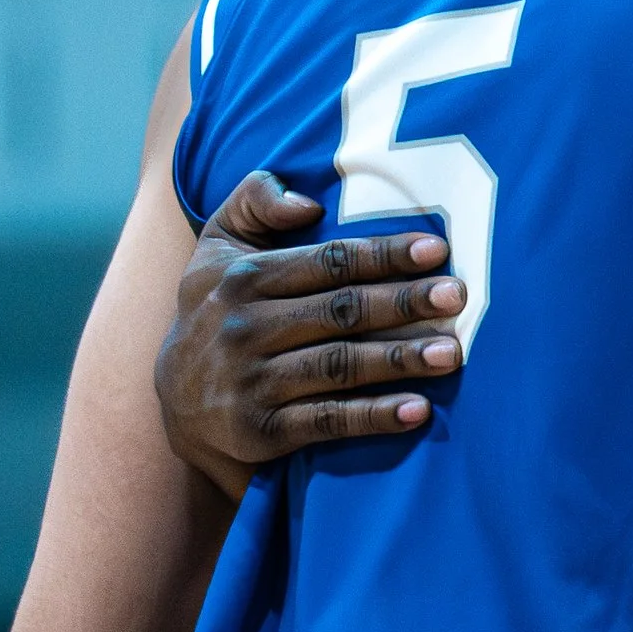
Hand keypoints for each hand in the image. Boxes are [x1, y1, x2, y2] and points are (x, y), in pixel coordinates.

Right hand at [154, 172, 467, 495]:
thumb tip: (306, 200)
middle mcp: (246, 327)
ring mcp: (252, 382)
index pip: (328, 262)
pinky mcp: (260, 431)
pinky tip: (416, 411)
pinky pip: (326, 421)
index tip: (436, 249)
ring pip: (339, 366)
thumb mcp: (218, 245)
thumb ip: (255, 201)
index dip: (383, 254)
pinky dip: (372, 417)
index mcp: (244, 278)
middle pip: (340, 311)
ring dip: (398, 360)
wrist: (175, 400)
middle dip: (403, 303)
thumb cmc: (218, 307)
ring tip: (451, 354)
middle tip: (457, 296)